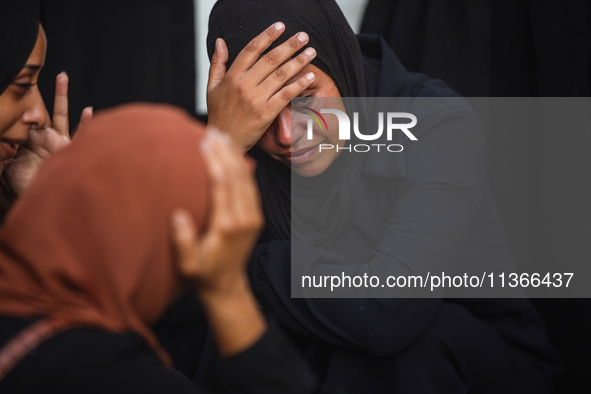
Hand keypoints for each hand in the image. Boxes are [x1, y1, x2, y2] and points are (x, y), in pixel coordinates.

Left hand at [2, 72, 92, 195]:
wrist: (37, 200)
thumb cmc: (20, 186)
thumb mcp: (5, 165)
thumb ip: (5, 152)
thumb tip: (3, 143)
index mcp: (29, 139)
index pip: (26, 116)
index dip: (21, 108)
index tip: (17, 100)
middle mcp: (44, 137)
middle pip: (44, 109)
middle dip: (43, 92)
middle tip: (44, 71)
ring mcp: (58, 142)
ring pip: (61, 114)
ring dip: (61, 96)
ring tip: (62, 77)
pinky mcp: (69, 151)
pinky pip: (79, 135)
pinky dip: (85, 123)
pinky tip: (88, 110)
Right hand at [171, 129, 262, 298]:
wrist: (227, 286)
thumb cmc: (203, 275)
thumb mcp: (187, 266)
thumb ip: (182, 242)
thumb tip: (177, 214)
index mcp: (227, 227)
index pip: (222, 185)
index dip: (213, 161)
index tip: (202, 142)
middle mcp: (244, 218)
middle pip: (236, 176)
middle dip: (224, 151)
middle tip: (211, 131)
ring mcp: (252, 216)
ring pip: (246, 178)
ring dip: (234, 156)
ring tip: (221, 136)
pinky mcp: (255, 215)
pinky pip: (250, 186)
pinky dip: (242, 167)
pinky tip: (232, 154)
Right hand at [207, 22, 316, 153]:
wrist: (224, 141)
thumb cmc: (219, 114)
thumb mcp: (211, 87)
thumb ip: (217, 63)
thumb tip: (220, 41)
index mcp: (232, 77)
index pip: (251, 50)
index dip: (267, 36)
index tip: (280, 26)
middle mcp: (244, 85)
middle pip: (270, 59)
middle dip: (289, 45)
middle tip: (304, 35)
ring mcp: (256, 99)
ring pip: (281, 75)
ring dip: (299, 61)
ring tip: (311, 52)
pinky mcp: (266, 113)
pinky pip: (286, 95)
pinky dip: (299, 84)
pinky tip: (310, 76)